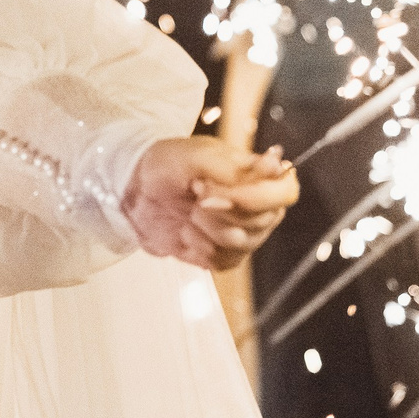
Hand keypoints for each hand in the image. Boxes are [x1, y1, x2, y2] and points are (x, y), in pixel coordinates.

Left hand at [122, 137, 297, 270]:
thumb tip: (274, 165)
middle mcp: (259, 206)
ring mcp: (243, 233)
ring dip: (206, 226)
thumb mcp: (194, 156)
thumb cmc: (166, 164)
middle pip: (263, 221)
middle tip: (195, 192)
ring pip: (241, 243)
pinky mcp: (222, 255)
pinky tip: (186, 230)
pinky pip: (221, 261)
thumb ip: (232, 167)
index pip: (285, 191)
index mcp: (258, 175)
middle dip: (220, 210)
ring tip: (190, 210)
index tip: (213, 191)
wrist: (134, 190)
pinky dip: (197, 245)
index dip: (254, 197)